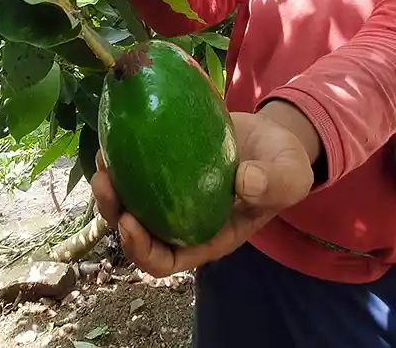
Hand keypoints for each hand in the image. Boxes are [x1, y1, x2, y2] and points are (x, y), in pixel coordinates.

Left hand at [91, 109, 316, 277]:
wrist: (275, 136)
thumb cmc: (284, 164)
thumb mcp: (291, 175)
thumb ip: (276, 182)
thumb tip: (246, 182)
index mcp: (208, 237)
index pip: (166, 260)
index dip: (142, 249)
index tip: (130, 222)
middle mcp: (183, 221)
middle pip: (137, 232)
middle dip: (114, 213)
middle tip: (106, 181)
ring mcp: (171, 195)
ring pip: (130, 202)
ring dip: (111, 187)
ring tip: (104, 159)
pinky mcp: (166, 167)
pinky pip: (136, 171)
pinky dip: (123, 159)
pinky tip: (116, 137)